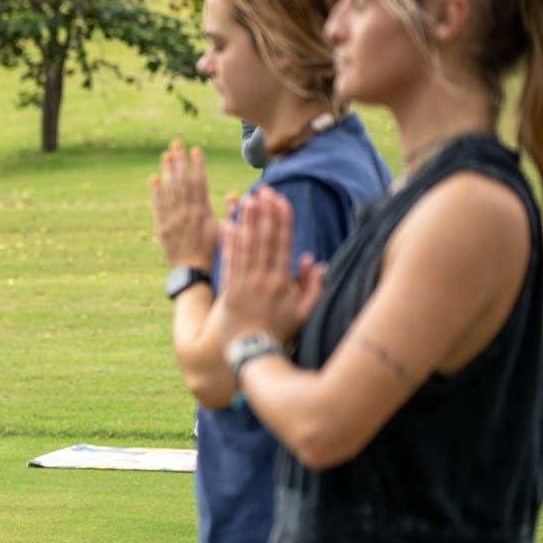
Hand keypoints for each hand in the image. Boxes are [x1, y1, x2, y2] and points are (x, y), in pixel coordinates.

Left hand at [149, 141, 218, 270]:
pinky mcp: (162, 228)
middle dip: (180, 162)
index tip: (195, 150)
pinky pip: (158, 207)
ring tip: (166, 155)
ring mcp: (172, 220)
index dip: (197, 165)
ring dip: (167, 172)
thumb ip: (229, 212)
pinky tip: (153, 179)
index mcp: (203, 213)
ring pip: (169, 191)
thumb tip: (233, 193)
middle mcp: (186, 214)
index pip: (199, 183)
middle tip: (177, 144)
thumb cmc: (214, 254)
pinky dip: (155, 192)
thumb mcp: (225, 232)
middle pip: (182, 182)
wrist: (193, 273)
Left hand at [217, 185, 326, 343]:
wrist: (252, 352)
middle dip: (264, 214)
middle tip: (263, 191)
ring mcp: (245, 285)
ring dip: (246, 222)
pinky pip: (229, 263)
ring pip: (246, 248)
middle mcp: (264, 281)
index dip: (282, 221)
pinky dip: (229, 244)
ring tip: (246, 200)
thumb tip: (314, 259)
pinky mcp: (229, 291)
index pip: (283, 245)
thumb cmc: (280, 331)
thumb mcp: (304, 312)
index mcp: (283, 283)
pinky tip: (227, 225)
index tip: (281, 201)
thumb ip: (312, 286)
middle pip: (264, 241)